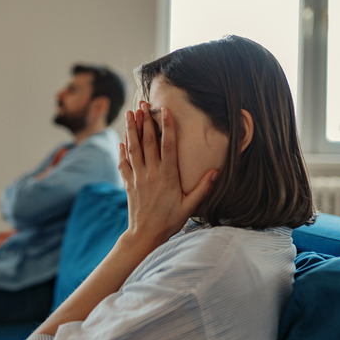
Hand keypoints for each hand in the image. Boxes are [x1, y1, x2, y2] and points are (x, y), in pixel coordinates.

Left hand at [118, 102, 217, 248]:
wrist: (145, 235)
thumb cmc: (170, 221)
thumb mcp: (190, 206)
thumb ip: (203, 188)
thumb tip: (217, 171)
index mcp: (168, 176)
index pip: (168, 146)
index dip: (167, 126)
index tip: (165, 110)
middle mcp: (151, 173)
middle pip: (148, 142)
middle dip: (145, 121)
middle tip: (142, 104)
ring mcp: (138, 177)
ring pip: (133, 148)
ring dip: (131, 129)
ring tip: (130, 113)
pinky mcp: (129, 184)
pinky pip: (124, 163)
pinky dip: (122, 150)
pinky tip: (122, 141)